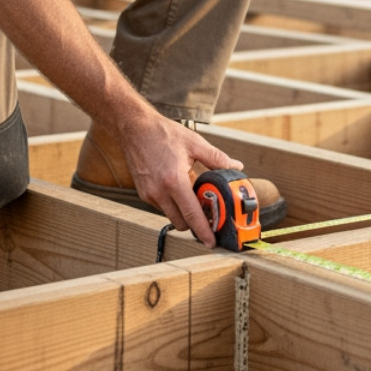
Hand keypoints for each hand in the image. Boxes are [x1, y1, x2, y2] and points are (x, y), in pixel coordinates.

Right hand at [113, 109, 242, 247]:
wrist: (135, 129)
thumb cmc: (163, 134)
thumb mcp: (194, 143)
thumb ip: (217, 158)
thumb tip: (236, 166)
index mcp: (174, 181)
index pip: (192, 214)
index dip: (203, 231)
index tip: (212, 242)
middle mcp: (159, 191)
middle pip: (181, 222)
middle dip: (195, 223)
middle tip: (208, 215)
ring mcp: (149, 194)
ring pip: (170, 215)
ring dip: (183, 212)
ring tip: (192, 197)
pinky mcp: (142, 193)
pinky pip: (161, 206)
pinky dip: (172, 203)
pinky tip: (178, 189)